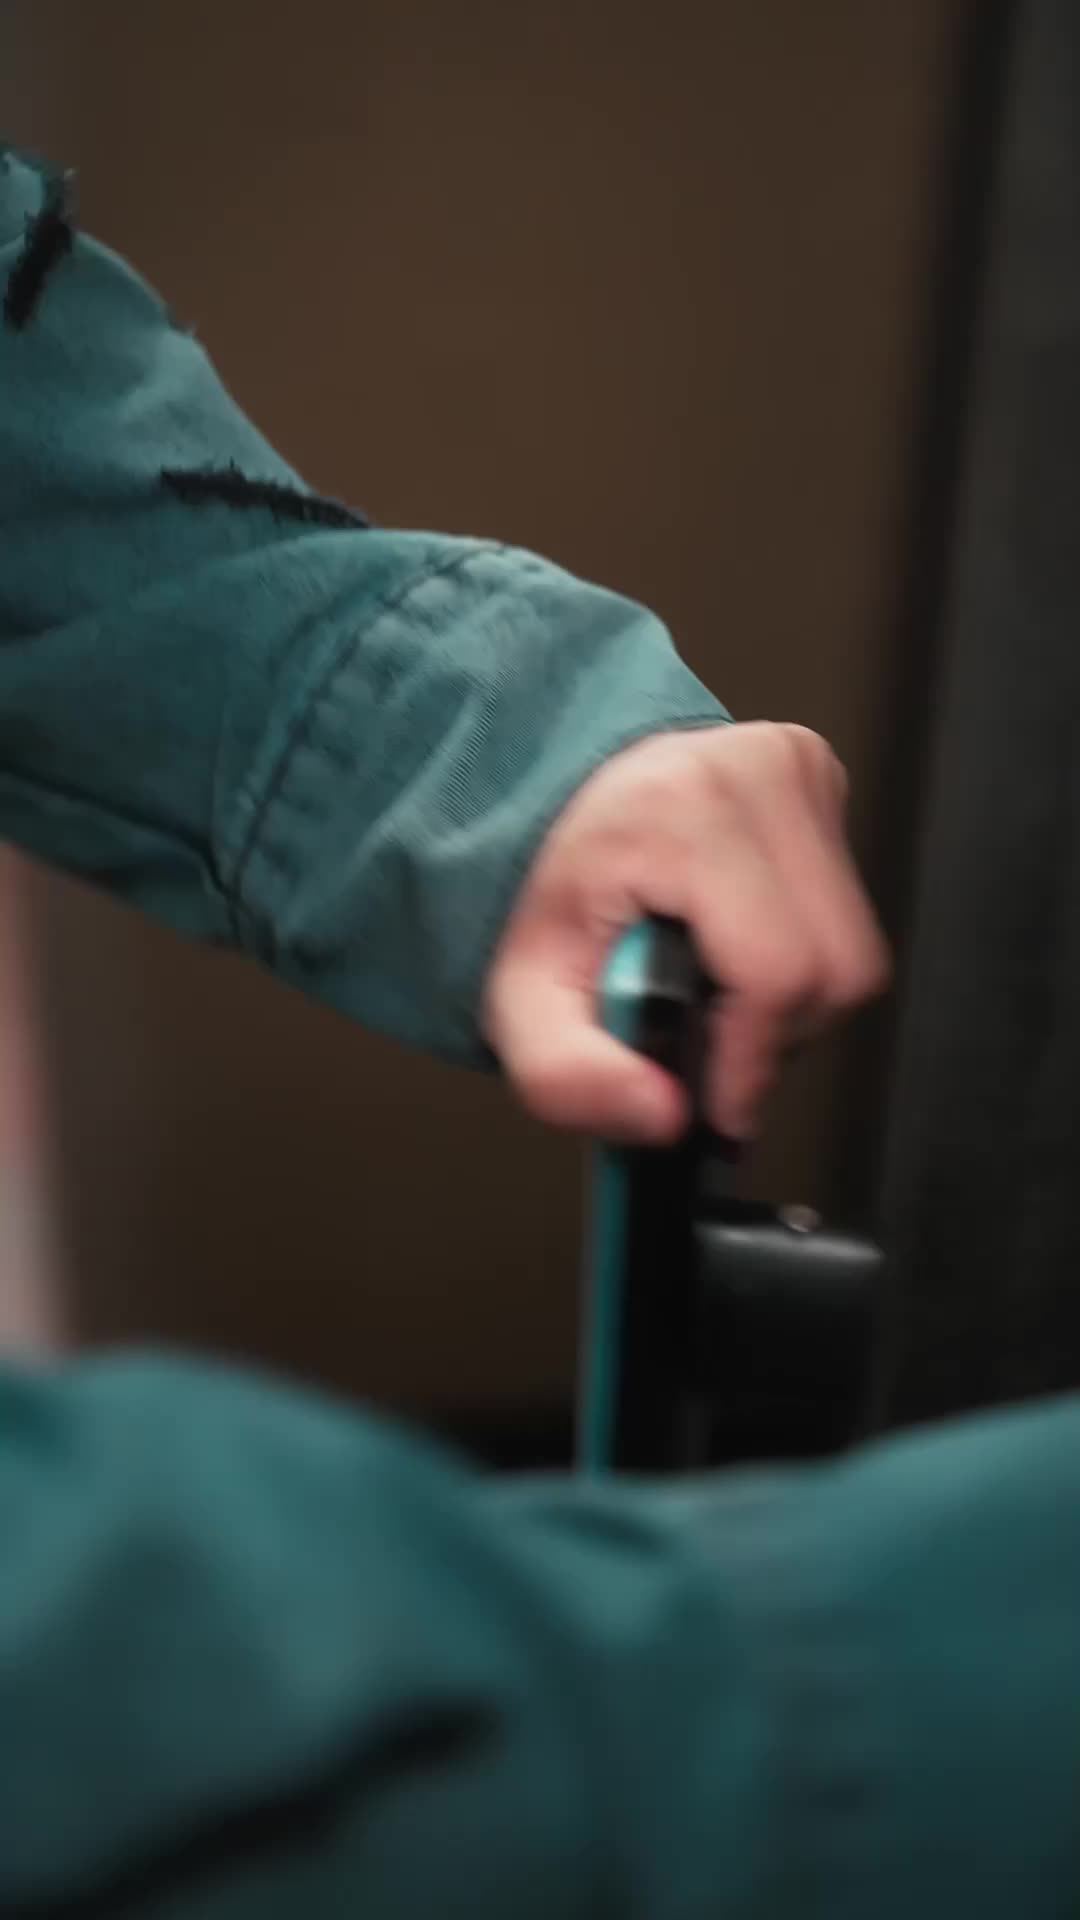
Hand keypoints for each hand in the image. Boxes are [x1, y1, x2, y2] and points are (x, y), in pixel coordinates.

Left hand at [483, 723, 888, 1142]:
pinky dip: (801, 952)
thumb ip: (570, 1076)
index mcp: (683, 815)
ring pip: (853, 949)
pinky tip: (738, 945)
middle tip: (710, 1039)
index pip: (777, 971)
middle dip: (775, 1033)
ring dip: (792, 1000)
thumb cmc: (548, 891)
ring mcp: (797, 770)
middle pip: (831, 969)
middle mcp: (755, 774)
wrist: (549, 800)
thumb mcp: (522, 1000)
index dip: (752, 1056)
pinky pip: (847, 911)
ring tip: (718, 991)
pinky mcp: (821, 779)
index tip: (717, 1097)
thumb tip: (666, 1115)